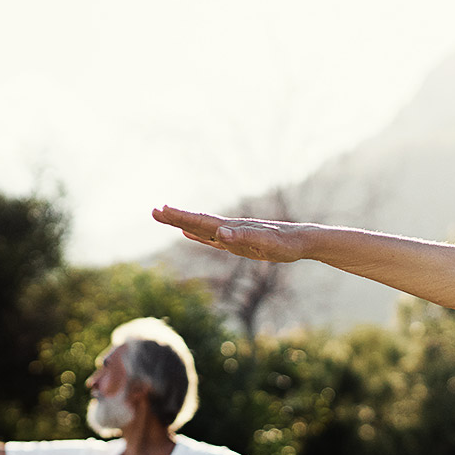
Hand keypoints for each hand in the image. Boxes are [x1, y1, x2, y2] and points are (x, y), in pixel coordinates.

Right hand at [151, 206, 309, 263]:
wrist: (302, 241)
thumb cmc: (286, 244)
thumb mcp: (267, 243)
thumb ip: (244, 237)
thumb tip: (220, 232)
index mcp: (233, 228)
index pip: (202, 221)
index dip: (181, 217)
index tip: (161, 209)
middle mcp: (230, 228)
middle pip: (197, 221)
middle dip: (175, 217)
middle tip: (153, 211)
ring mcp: (232, 234)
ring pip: (202, 228)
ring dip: (182, 223)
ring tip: (164, 217)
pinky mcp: (238, 241)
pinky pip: (212, 237)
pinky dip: (198, 235)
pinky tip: (189, 233)